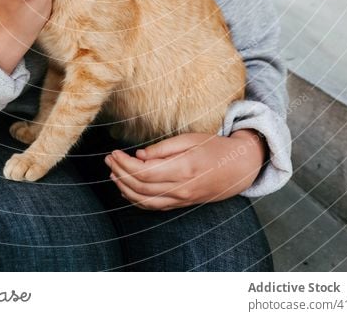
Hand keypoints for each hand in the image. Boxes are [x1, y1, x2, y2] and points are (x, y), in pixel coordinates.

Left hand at [105, 129, 267, 210]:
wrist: (238, 168)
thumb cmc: (214, 148)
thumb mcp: (191, 139)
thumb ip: (164, 148)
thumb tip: (139, 155)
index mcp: (183, 168)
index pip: (145, 172)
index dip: (125, 164)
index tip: (114, 153)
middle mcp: (181, 188)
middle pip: (141, 187)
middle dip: (120, 173)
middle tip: (109, 159)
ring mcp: (181, 199)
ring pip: (145, 201)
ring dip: (125, 188)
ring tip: (113, 173)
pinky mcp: (181, 204)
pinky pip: (154, 207)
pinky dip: (136, 200)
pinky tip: (127, 189)